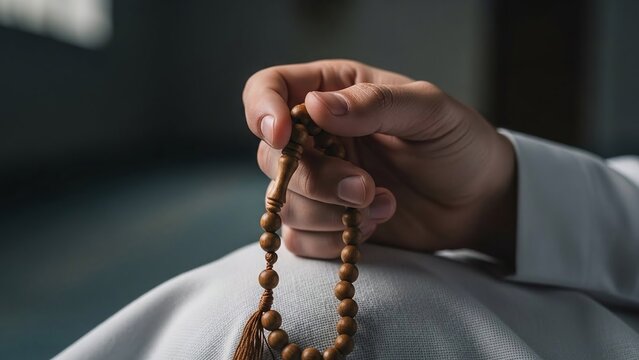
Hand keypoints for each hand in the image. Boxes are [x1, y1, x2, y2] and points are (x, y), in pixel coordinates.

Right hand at [243, 59, 516, 263]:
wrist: (479, 200)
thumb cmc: (458, 143)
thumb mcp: (430, 111)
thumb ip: (375, 104)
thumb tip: (316, 107)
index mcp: (333, 91)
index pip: (269, 88)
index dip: (263, 110)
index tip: (282, 135)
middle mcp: (316, 136)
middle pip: (271, 156)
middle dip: (314, 179)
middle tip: (365, 188)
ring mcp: (319, 182)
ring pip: (284, 203)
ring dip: (330, 213)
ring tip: (385, 205)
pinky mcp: (325, 223)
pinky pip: (300, 239)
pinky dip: (332, 240)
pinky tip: (374, 227)